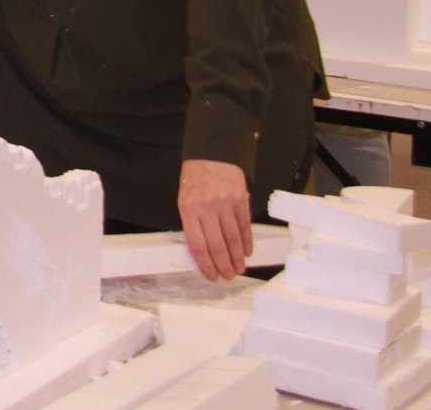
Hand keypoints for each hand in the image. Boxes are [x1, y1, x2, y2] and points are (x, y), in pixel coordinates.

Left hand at [178, 159, 251, 280]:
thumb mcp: (184, 200)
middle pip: (217, 245)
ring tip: (238, 269)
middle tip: (228, 277)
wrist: (211, 154)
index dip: (206, 264)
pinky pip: (244, 226)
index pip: (198, 245)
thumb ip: (193, 223)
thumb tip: (203, 252)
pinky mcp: (240, 199)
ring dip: (237, 258)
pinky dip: (246, 242)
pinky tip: (246, 252)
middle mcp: (207, 207)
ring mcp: (225, 203)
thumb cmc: (195, 180)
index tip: (212, 276)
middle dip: (223, 265)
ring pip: (233, 238)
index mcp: (188, 209)